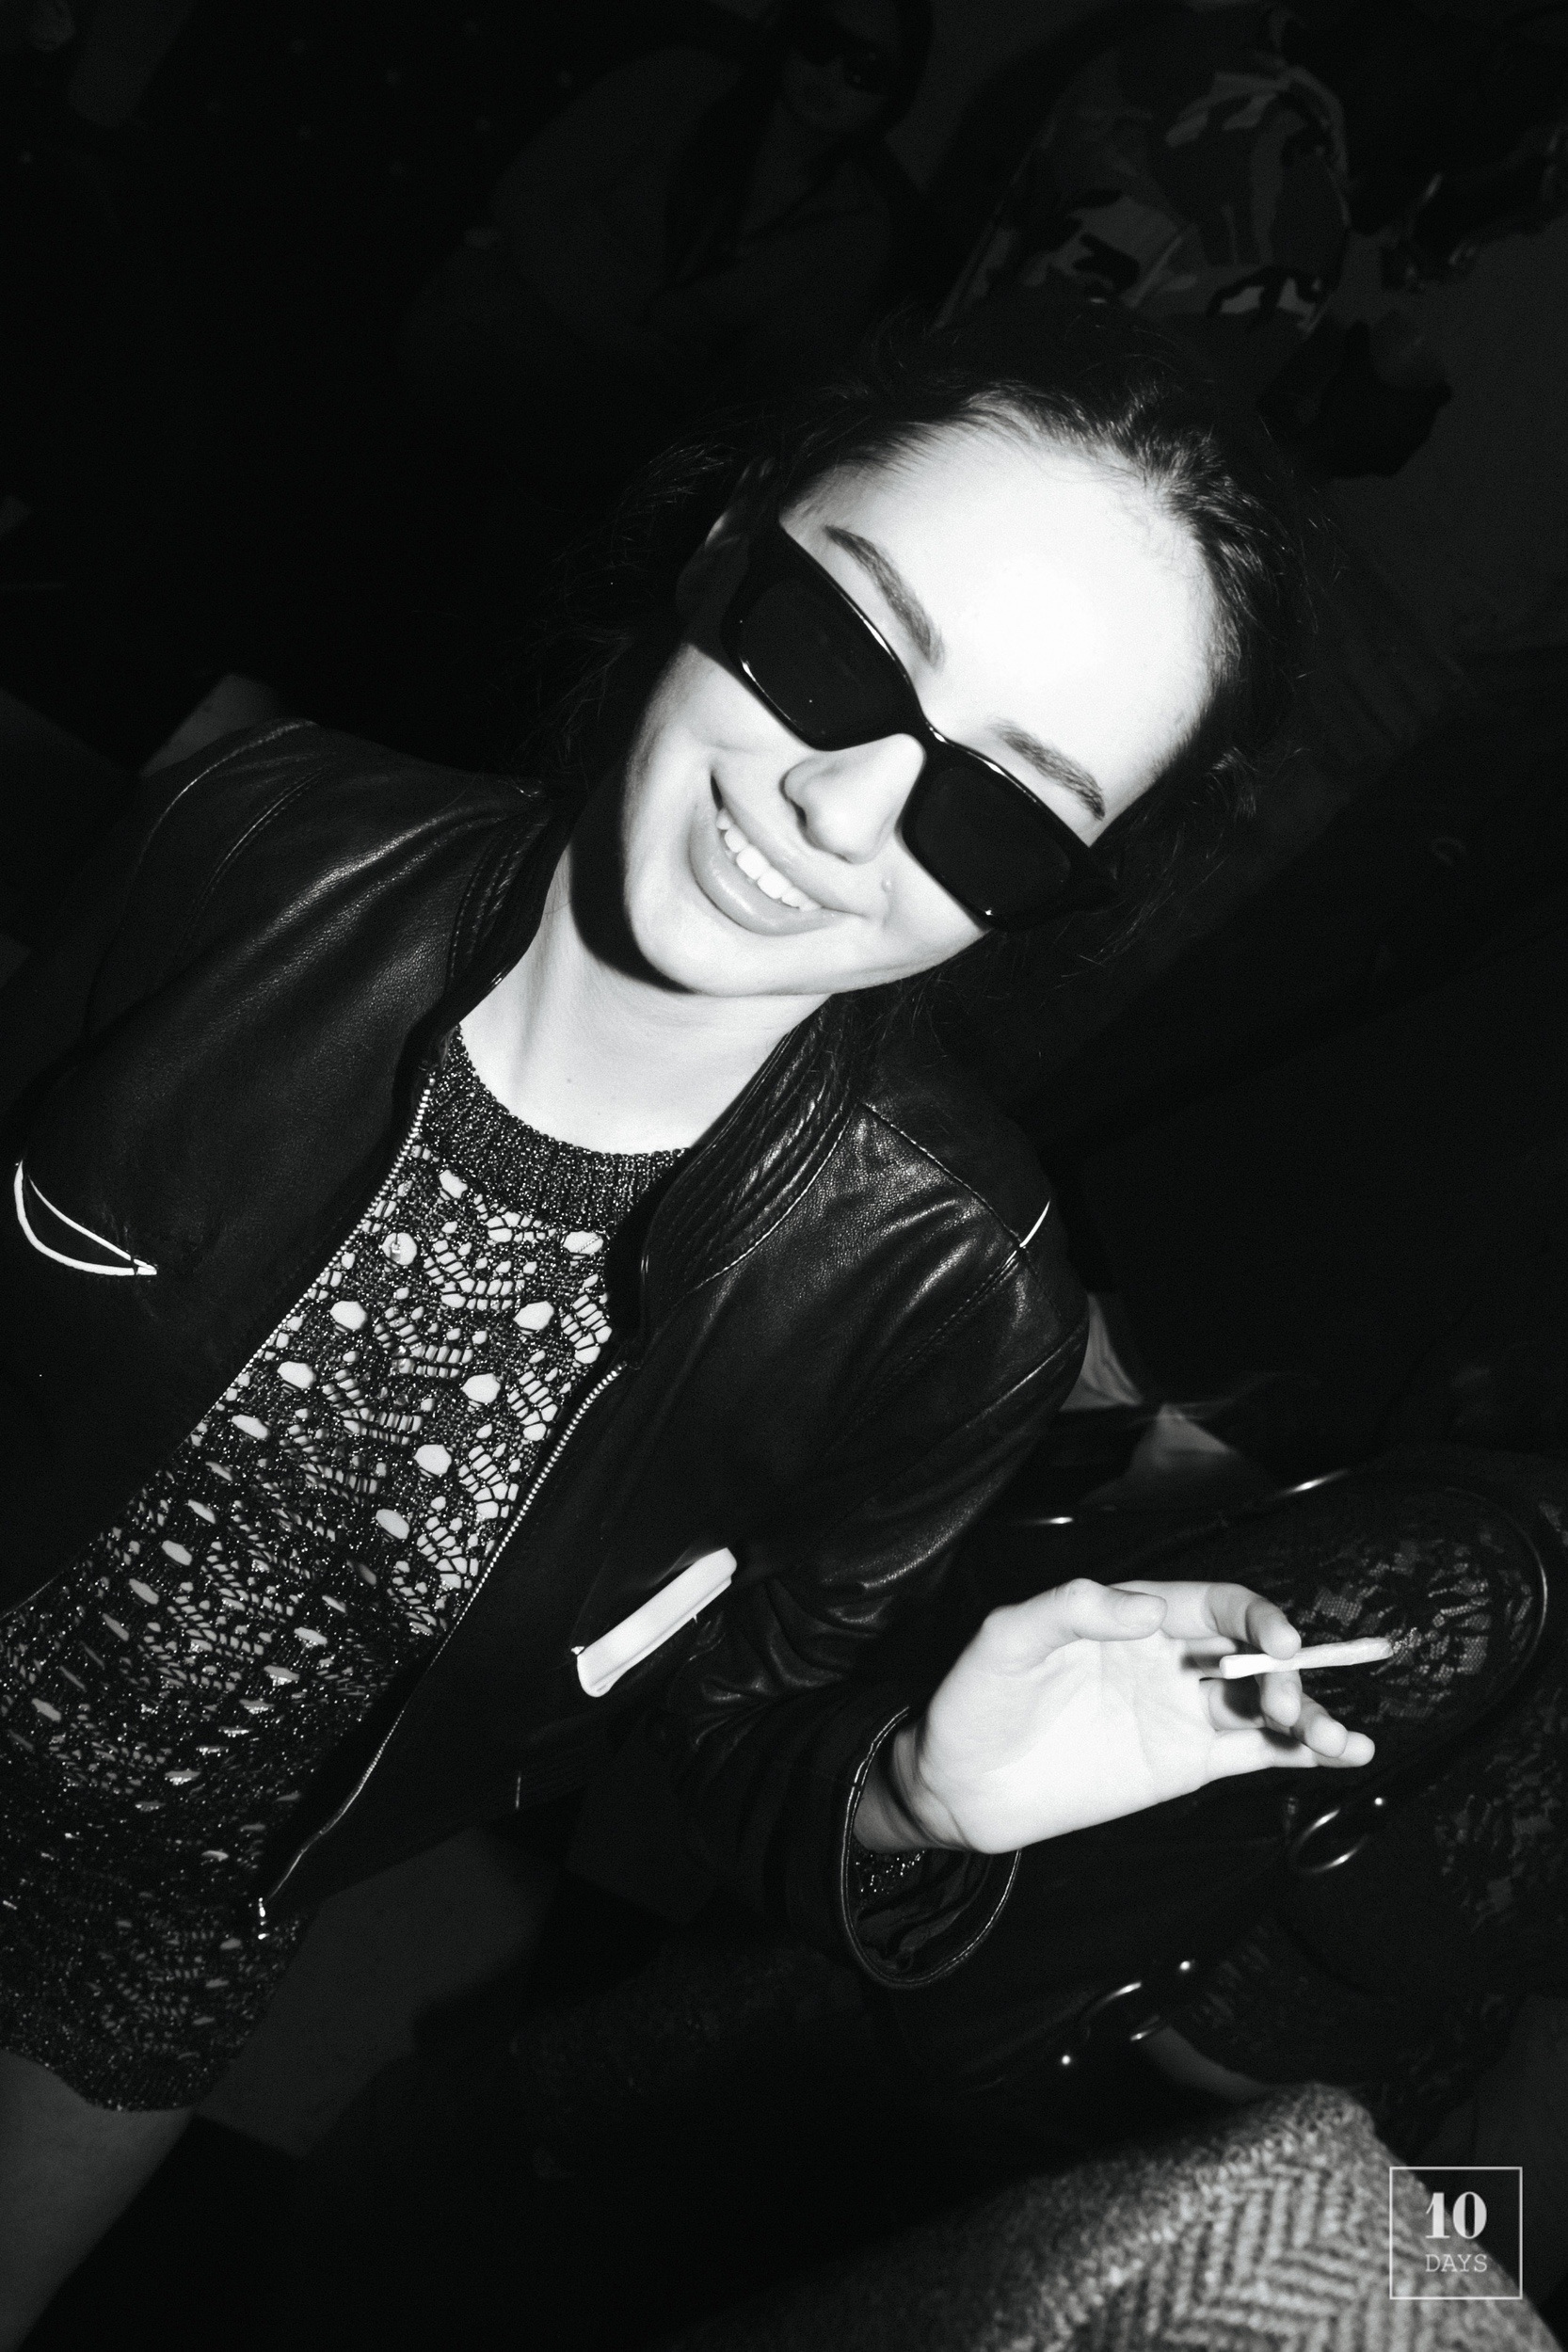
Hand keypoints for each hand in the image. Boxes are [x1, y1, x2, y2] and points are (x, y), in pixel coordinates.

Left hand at [853, 1575, 1375, 1853]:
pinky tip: (1342, 1753)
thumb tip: (1147, 1609)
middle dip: (1287, 1671)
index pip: (1217, 1604)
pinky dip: (1302, 1752)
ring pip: (1265, 1704)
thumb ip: (1071, 1610)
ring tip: (1336, 1740)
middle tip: (1283, 1702)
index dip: (1255, 1618)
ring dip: (1309, 1713)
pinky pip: (1255, 1752)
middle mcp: (1171, 1658)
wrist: (961, 1784)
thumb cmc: (977, 1697)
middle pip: (1253, 1654)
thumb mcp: (1008, 1638)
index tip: (1278, 1645)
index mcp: (1137, 1617)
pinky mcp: (1186, 1763)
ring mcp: (1183, 1712)